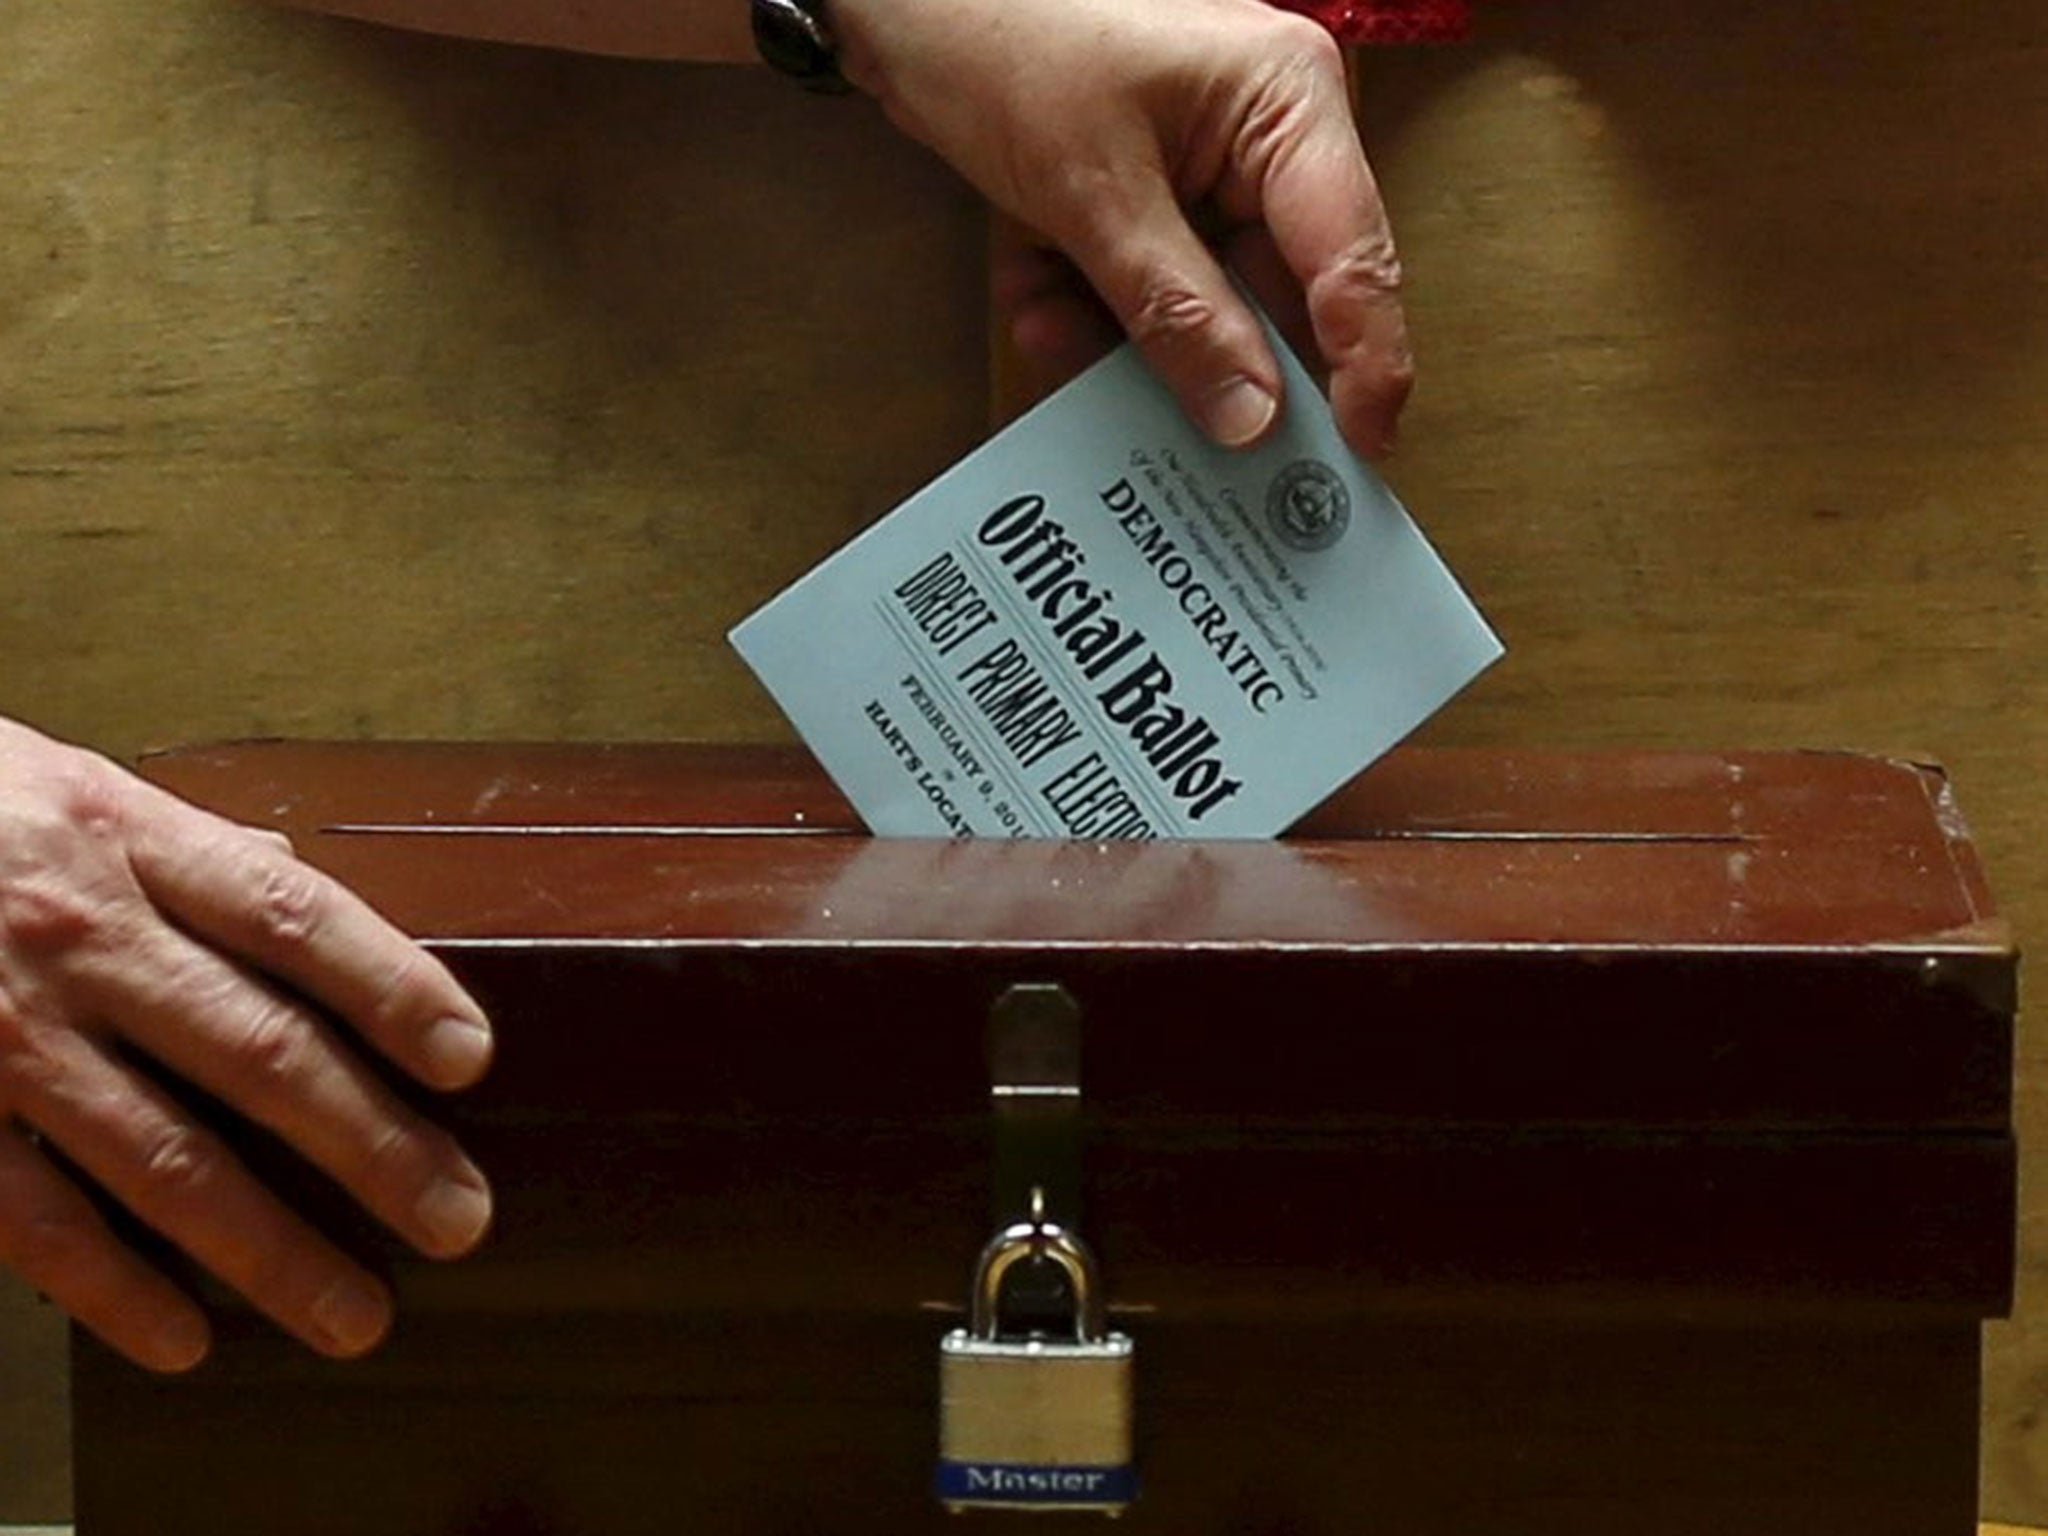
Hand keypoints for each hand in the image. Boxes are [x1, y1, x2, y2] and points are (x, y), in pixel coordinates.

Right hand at [0, 719, 493, 1371]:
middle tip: (457, 1218)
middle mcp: (75, 937)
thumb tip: (302, 880)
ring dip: (269, 1251)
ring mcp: (0, 1038)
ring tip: (356, 1313)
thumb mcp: (76, 786)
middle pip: (257, 1051)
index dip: (393, 986)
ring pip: (160, 1159)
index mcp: (125, 836)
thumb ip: (189, 847)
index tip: (470, 1058)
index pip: (292, 915)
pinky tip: (187, 1341)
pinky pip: (32, 1221)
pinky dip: (113, 1290)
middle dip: (371, 1146)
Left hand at [833, 0, 1413, 458]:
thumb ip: (1177, 314)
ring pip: (1195, 302)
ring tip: (1054, 326)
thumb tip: (1250, 418)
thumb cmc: (1001, 36)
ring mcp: (1203, 165)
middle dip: (1206, 360)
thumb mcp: (1092, 194)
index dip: (1363, 367)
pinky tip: (1029, 294)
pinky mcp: (1145, 191)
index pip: (1353, 259)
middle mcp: (1265, 135)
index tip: (1357, 456)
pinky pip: (1138, 283)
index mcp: (1288, 103)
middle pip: (1277, 294)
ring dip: (1121, 334)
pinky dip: (1081, 303)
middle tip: (1194, 446)